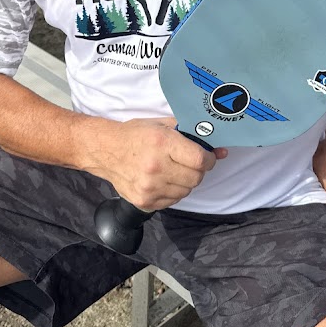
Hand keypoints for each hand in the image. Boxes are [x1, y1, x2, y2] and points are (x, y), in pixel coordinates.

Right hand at [88, 117, 227, 210]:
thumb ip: (189, 133)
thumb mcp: (161, 124)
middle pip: (195, 178)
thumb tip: (219, 149)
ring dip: (185, 182)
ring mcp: (149, 187)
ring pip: (186, 191)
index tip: (207, 156)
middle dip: (198, 170)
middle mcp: (156, 167)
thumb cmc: (136, 135)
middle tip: (188, 162)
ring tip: (172, 170)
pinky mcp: (144, 201)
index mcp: (162, 143)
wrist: (106, 150)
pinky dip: (173, 191)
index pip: (200, 160)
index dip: (209, 159)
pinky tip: (163, 180)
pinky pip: (172, 201)